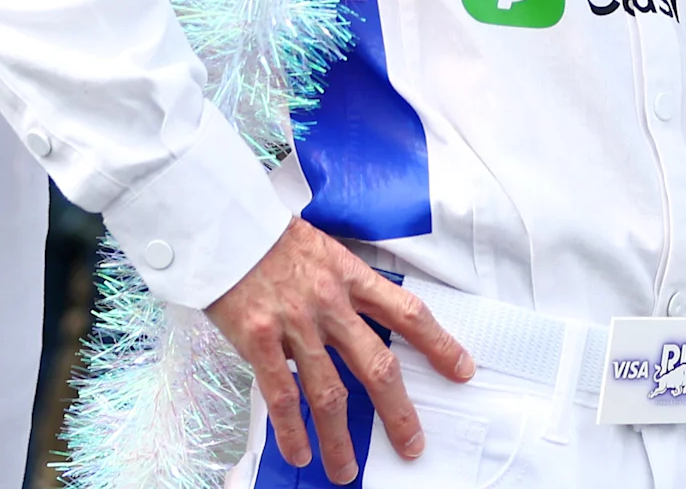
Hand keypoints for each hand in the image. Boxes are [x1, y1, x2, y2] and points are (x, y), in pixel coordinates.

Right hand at [204, 218, 472, 483]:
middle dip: (398, 412)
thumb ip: (342, 289)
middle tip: (412, 444)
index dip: (439, 344)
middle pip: (377, 365)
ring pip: (328, 391)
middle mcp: (330, 302)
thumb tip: (356, 330)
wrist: (223, 221)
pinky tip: (299, 452)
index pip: (407, 313)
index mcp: (350, 276)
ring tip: (346, 470)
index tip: (462, 370)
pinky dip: (291, 429)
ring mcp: (295, 322)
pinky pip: (281, 393)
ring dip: (339, 439)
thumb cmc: (270, 238)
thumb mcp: (322, 250)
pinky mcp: (259, 338)